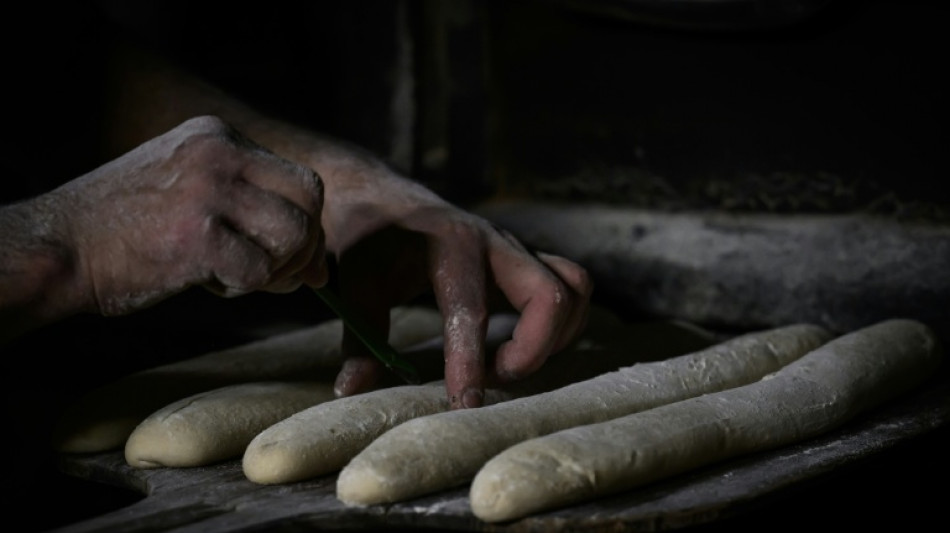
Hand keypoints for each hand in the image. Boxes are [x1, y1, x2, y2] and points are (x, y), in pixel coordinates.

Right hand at [43, 115, 327, 316]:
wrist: (58, 248)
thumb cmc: (128, 232)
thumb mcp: (191, 192)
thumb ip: (253, 213)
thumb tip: (323, 267)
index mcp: (217, 136)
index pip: (301, 179)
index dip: (307, 225)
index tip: (291, 257)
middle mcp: (219, 153)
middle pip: (310, 201)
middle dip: (304, 248)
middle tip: (275, 275)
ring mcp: (208, 191)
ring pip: (294, 236)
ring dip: (275, 270)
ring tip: (233, 276)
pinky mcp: (196, 235)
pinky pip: (259, 272)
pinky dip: (240, 289)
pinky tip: (205, 282)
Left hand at [325, 175, 592, 408]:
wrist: (383, 195)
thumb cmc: (370, 236)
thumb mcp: (358, 281)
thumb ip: (360, 338)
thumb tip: (350, 392)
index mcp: (451, 247)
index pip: (472, 311)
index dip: (470, 363)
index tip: (464, 405)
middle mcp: (496, 243)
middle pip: (551, 295)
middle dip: (532, 350)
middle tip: (494, 377)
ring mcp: (518, 249)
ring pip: (574, 288)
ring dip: (555, 336)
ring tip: (508, 362)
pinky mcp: (527, 259)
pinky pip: (572, 286)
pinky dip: (561, 323)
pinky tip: (521, 345)